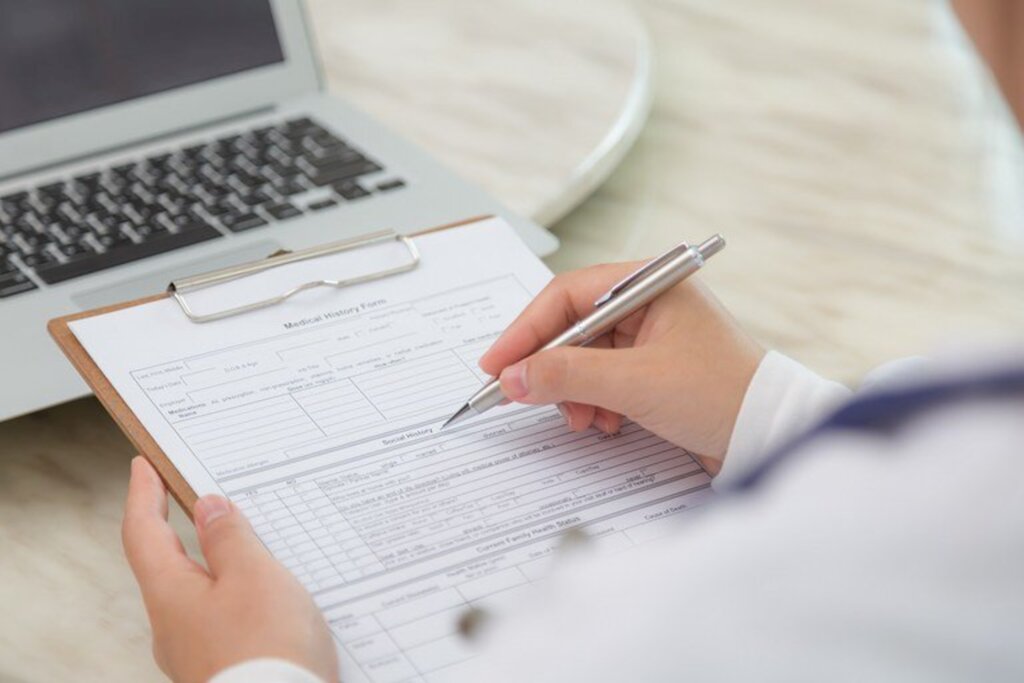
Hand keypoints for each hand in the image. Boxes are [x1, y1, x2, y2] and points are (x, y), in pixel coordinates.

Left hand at [122, 456, 338, 682]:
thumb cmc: (267, 649)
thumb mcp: (254, 576)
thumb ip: (230, 538)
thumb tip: (209, 507)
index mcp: (170, 596)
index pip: (144, 533)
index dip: (143, 495)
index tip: (143, 466)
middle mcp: (175, 628)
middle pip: (173, 564)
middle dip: (189, 529)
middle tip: (206, 494)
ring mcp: (198, 653)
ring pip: (206, 594)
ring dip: (225, 564)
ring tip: (258, 542)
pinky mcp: (226, 669)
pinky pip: (230, 620)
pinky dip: (245, 597)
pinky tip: (277, 595)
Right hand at [479, 263, 763, 467]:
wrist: (774, 434)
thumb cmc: (724, 395)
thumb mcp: (636, 384)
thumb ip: (568, 376)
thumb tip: (514, 377)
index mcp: (649, 284)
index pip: (567, 296)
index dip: (525, 331)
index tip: (497, 364)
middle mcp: (649, 303)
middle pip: (572, 327)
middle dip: (551, 368)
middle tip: (523, 396)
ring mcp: (652, 335)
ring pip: (585, 357)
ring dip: (573, 390)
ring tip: (582, 419)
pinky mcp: (655, 367)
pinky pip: (604, 377)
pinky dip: (594, 401)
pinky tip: (604, 422)